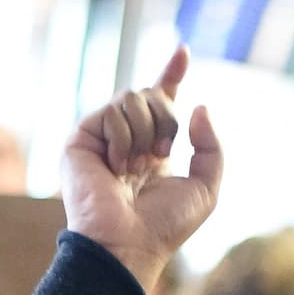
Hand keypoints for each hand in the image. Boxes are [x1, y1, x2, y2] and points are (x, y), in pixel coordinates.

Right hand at [60, 46, 221, 293]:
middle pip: (153, 94)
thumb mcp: (206, 189)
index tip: (183, 50)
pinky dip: (124, 138)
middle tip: (162, 154)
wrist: (128, 244)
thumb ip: (211, 147)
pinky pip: (112, 111)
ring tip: (137, 167)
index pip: (163, 102)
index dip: (172, 75)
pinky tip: (117, 168)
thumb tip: (198, 105)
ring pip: (133, 97)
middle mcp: (129, 140)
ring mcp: (104, 138)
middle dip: (167, 118)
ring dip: (146, 131)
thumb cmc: (165, 225)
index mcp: (155, 149)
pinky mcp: (82, 138)